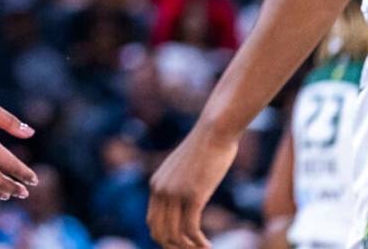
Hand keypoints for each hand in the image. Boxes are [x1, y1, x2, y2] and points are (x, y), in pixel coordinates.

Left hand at [147, 121, 238, 248]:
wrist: (215, 131)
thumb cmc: (205, 149)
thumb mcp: (184, 169)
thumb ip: (179, 185)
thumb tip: (184, 202)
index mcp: (156, 184)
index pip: (152, 223)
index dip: (166, 240)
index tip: (184, 245)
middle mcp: (160, 189)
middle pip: (159, 233)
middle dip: (175, 248)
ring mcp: (175, 192)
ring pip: (175, 236)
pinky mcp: (193, 195)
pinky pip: (192, 231)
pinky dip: (200, 244)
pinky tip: (209, 247)